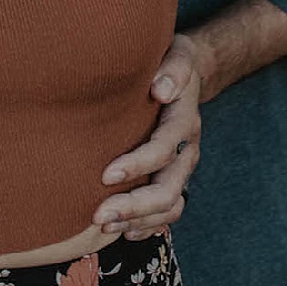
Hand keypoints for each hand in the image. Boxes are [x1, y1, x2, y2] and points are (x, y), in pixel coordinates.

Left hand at [91, 33, 203, 239]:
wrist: (185, 73)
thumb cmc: (170, 61)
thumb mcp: (177, 54)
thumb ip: (173, 68)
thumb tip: (161, 90)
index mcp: (184, 121)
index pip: (164, 149)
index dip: (137, 165)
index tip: (106, 175)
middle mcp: (187, 149)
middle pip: (168, 189)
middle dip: (134, 207)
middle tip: (99, 217)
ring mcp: (183, 167)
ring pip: (169, 206)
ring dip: (137, 221)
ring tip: (104, 227)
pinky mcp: (175, 177)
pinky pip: (169, 211)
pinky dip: (148, 226)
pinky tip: (124, 231)